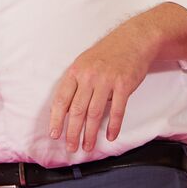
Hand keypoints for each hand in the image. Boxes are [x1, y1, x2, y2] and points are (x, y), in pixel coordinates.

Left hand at [48, 23, 156, 153]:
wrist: (132, 40)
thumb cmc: (107, 54)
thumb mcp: (84, 63)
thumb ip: (76, 84)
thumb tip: (67, 109)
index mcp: (75, 72)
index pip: (61, 99)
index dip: (56, 119)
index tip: (54, 134)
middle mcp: (88, 77)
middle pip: (77, 110)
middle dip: (72, 132)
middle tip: (70, 147)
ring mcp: (106, 81)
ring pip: (94, 113)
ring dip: (90, 133)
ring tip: (87, 147)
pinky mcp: (123, 85)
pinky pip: (117, 110)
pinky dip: (113, 125)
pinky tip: (110, 136)